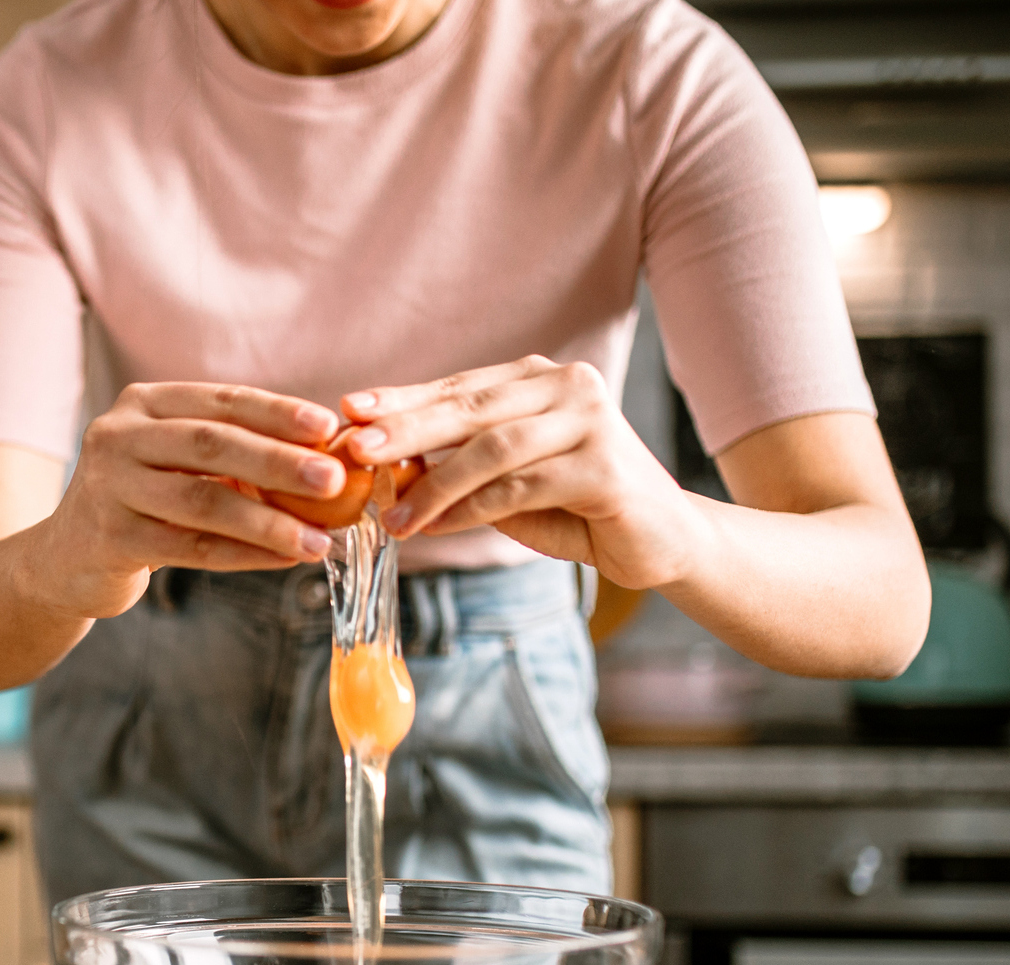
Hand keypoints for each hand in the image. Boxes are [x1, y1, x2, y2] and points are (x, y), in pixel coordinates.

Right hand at [28, 382, 346, 618]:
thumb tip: (324, 456)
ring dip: (268, 522)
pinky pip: (190, 549)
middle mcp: (118, 436)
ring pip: (203, 503)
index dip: (276, 412)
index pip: (220, 401)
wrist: (65, 558)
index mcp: (142, 404)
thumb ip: (231, 453)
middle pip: (212, 445)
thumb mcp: (174, 462)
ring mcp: (108, 487)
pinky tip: (282, 559)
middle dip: (279, 462)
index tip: (327, 427)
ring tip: (318, 539)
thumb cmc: (140, 501)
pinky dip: (243, 555)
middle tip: (333, 480)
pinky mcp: (110, 538)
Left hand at [338, 355, 709, 589]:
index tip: (350, 411)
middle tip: (355, 449)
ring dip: (434, 485)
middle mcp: (568, 386)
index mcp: (540, 378)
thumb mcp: (506, 481)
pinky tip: (434, 526)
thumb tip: (381, 464)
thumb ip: (457, 464)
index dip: (402, 400)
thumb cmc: (575, 507)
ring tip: (391, 516)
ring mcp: (591, 422)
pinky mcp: (604, 467)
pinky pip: (520, 487)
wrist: (659, 541)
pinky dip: (470, 509)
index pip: (459, 387)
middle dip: (405, 429)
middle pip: (470, 408)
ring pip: (492, 449)